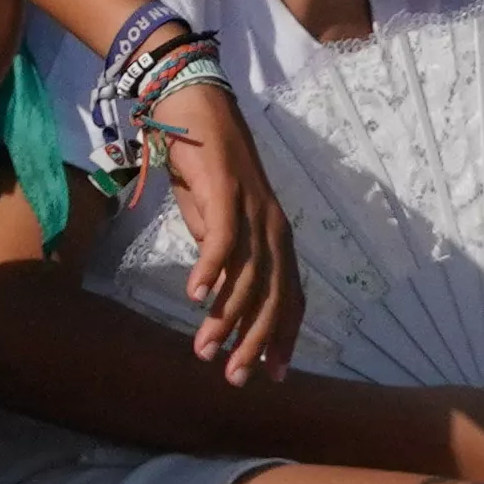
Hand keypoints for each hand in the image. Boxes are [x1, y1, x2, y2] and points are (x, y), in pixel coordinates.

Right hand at [161, 73, 301, 378]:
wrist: (193, 105)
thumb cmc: (203, 166)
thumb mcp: (214, 222)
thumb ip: (222, 258)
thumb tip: (216, 296)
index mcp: (276, 239)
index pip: (289, 299)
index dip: (283, 339)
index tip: (273, 377)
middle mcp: (274, 228)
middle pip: (273, 297)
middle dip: (255, 343)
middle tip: (235, 379)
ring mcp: (253, 210)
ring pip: (247, 277)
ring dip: (225, 318)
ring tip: (204, 349)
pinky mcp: (228, 192)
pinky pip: (223, 240)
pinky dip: (211, 271)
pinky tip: (196, 297)